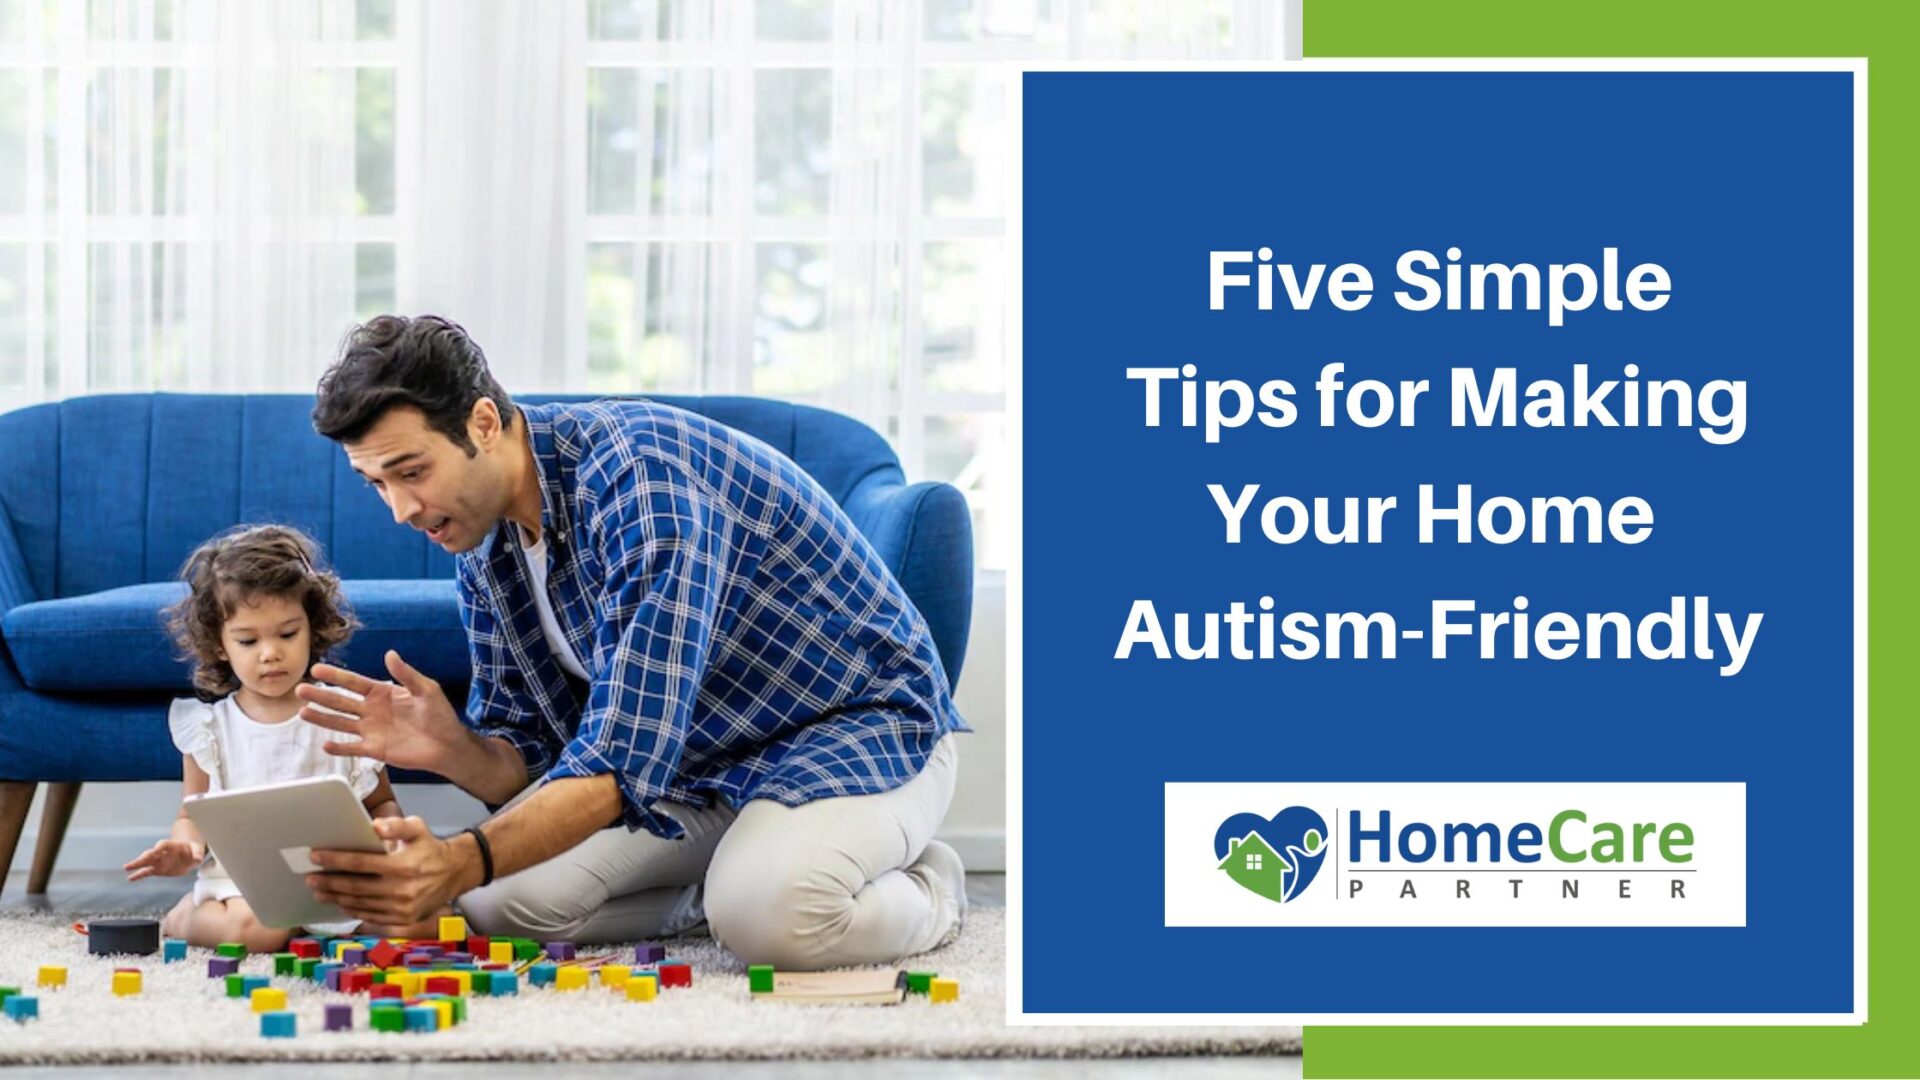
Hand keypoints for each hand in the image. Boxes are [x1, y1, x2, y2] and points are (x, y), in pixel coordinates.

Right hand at [123, 838, 204, 880]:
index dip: (160, 847)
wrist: (189, 856)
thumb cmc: (193, 850)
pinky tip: (130, 878)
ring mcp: (158, 861)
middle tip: (138, 860)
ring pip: (146, 862)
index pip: (164, 844)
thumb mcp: (197, 850)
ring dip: (137, 864)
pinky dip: (139, 875)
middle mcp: (162, 853)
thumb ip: (198, 853)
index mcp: (172, 846)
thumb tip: (199, 859)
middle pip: (151, 853)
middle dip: (145, 856)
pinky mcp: (157, 869)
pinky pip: (146, 872)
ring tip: (126, 867)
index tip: (156, 850)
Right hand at [296, 651, 466, 773]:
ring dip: (322, 718)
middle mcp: (372, 710)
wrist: (448, 744)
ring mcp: (371, 730)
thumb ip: (407, 674)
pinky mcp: (375, 749)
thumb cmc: (440, 715)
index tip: (316, 668)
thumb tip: (390, 654)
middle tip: (300, 689)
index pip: (354, 682)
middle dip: (320, 695)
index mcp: (382, 693)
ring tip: (302, 712)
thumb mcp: (426, 689)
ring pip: (340, 723)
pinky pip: (352, 748)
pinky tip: (325, 745)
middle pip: (341, 701)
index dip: (336, 675)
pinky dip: (339, 748)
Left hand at [305, 816, 474, 925]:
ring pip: (360, 904)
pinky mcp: (402, 920)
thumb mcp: (418, 828)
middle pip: (355, 887)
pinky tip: (340, 902)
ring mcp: (401, 908)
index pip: (361, 863)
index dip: (335, 860)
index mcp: (403, 865)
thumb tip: (373, 825)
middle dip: (329, 881)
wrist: (455, 873)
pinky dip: (352, 909)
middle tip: (309, 877)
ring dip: (336, 897)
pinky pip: (370, 916)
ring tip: (319, 891)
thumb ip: (395, 825)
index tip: (315, 856)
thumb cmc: (430, 848)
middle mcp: (402, 890)